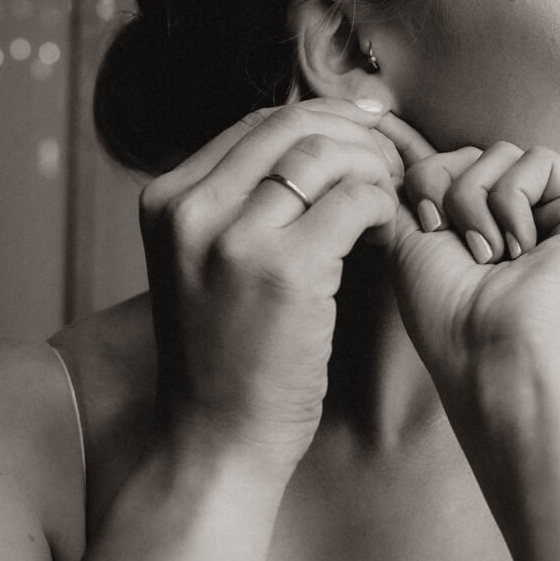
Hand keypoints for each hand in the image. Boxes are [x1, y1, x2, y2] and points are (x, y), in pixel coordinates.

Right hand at [140, 100, 405, 480]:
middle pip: (292, 124)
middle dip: (355, 134)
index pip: (256, 123)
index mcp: (166, 200)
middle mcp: (190, 208)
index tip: (364, 133)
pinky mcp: (284, 270)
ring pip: (327, 154)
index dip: (321, 119)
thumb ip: (239, 204)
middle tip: (393, 161)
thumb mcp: (204, 264)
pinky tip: (387, 229)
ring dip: (375, 167)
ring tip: (393, 196)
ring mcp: (233, 237)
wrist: (214, 442)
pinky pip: (356, 200)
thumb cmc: (224, 357)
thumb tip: (315, 140)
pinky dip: (384, 205)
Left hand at [384, 134, 559, 400]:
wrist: (496, 354)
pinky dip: (511, 201)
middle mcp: (529, 220)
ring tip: (486, 255)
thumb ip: (409, 185)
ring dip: (474, 201)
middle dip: (441, 188)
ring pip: (500, 153)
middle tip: (443, 236)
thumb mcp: (412, 239)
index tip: (380, 118)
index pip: (456, 170)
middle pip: (471, 155)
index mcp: (487, 231)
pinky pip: (536, 160)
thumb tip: (389, 130)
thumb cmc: (449, 314)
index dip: (421, 152)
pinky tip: (521, 249)